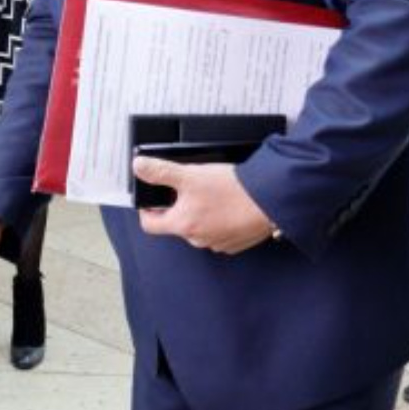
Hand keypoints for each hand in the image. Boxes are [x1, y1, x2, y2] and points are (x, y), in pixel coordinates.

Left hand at [134, 157, 276, 253]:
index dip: (146, 209)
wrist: (269, 199)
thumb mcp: (190, 174)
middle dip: (179, 206)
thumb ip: (161, 171)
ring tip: (212, 194)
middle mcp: (198, 239)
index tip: (151, 199)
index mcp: (183, 225)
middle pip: (176, 224)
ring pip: (199, 228)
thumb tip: (139, 167)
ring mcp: (218, 243)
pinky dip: (220, 220)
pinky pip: (220, 232)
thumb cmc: (233, 190)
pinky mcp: (236, 242)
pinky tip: (227, 205)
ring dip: (201, 213)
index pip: (150, 224)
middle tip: (189, 188)